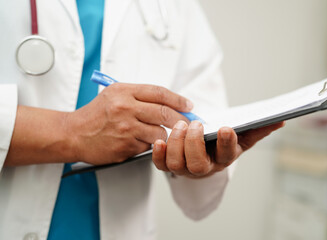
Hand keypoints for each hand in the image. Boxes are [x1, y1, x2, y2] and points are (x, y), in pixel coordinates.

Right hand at [66, 83, 191, 164]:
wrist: (73, 133)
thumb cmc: (95, 114)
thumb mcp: (114, 95)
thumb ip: (139, 96)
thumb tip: (167, 102)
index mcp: (124, 92)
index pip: (159, 93)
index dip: (178, 99)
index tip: (188, 105)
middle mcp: (125, 108)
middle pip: (164, 113)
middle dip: (181, 119)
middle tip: (188, 122)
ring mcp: (126, 128)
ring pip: (160, 132)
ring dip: (164, 135)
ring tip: (157, 133)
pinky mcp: (126, 146)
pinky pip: (148, 146)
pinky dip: (149, 145)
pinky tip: (138, 141)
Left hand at [152, 120, 283, 177]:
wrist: (203, 151)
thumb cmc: (221, 143)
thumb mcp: (241, 136)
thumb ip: (258, 129)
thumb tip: (281, 120)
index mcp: (223, 159)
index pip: (227, 155)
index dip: (226, 143)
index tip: (226, 128)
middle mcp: (204, 167)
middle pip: (198, 164)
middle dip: (195, 144)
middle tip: (196, 124)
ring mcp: (185, 168)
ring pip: (177, 164)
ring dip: (177, 144)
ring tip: (180, 125)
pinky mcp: (169, 164)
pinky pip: (161, 164)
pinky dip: (158, 154)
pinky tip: (160, 140)